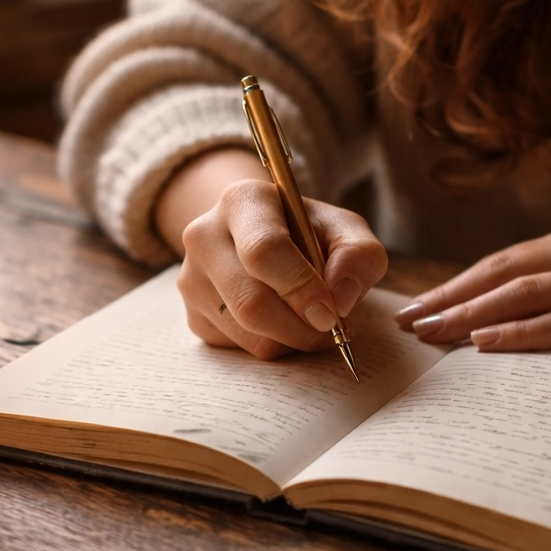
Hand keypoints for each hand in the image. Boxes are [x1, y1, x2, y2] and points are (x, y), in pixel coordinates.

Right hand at [173, 173, 387, 360]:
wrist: (260, 236)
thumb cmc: (307, 232)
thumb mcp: (344, 229)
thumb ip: (358, 255)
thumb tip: (340, 300)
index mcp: (242, 201)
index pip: (264, 251)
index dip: (301, 288)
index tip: (331, 313)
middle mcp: (204, 236)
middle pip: (250, 301)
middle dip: (300, 327)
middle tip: (331, 329)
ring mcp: (191, 279)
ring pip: (246, 333)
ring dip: (291, 339)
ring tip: (311, 321)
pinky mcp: (193, 315)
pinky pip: (238, 349)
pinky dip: (273, 345)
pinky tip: (284, 322)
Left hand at [395, 223, 550, 364]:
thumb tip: (490, 321)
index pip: (501, 262)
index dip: (454, 285)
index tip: (414, 308)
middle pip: (503, 273)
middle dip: (450, 299)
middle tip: (409, 324)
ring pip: (527, 294)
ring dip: (474, 315)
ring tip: (435, 334)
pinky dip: (523, 333)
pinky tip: (488, 344)